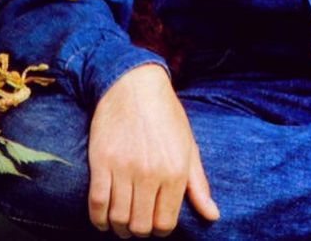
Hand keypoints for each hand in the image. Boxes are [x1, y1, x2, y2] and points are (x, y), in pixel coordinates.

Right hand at [87, 63, 219, 237]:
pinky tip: (103, 218)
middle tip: (137, 222)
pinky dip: (98, 218)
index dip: (160, 229)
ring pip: (118, 218)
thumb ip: (198, 184)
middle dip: (139, 230)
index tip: (155, 222)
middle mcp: (151, 172)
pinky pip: (97, 204)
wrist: (134, 84)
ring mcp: (124, 168)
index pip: (165, 223)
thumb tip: (213, 215)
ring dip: (118, 227)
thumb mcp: (188, 146)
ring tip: (121, 221)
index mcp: (175, 170)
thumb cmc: (165, 115)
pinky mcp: (102, 161)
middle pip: (141, 226)